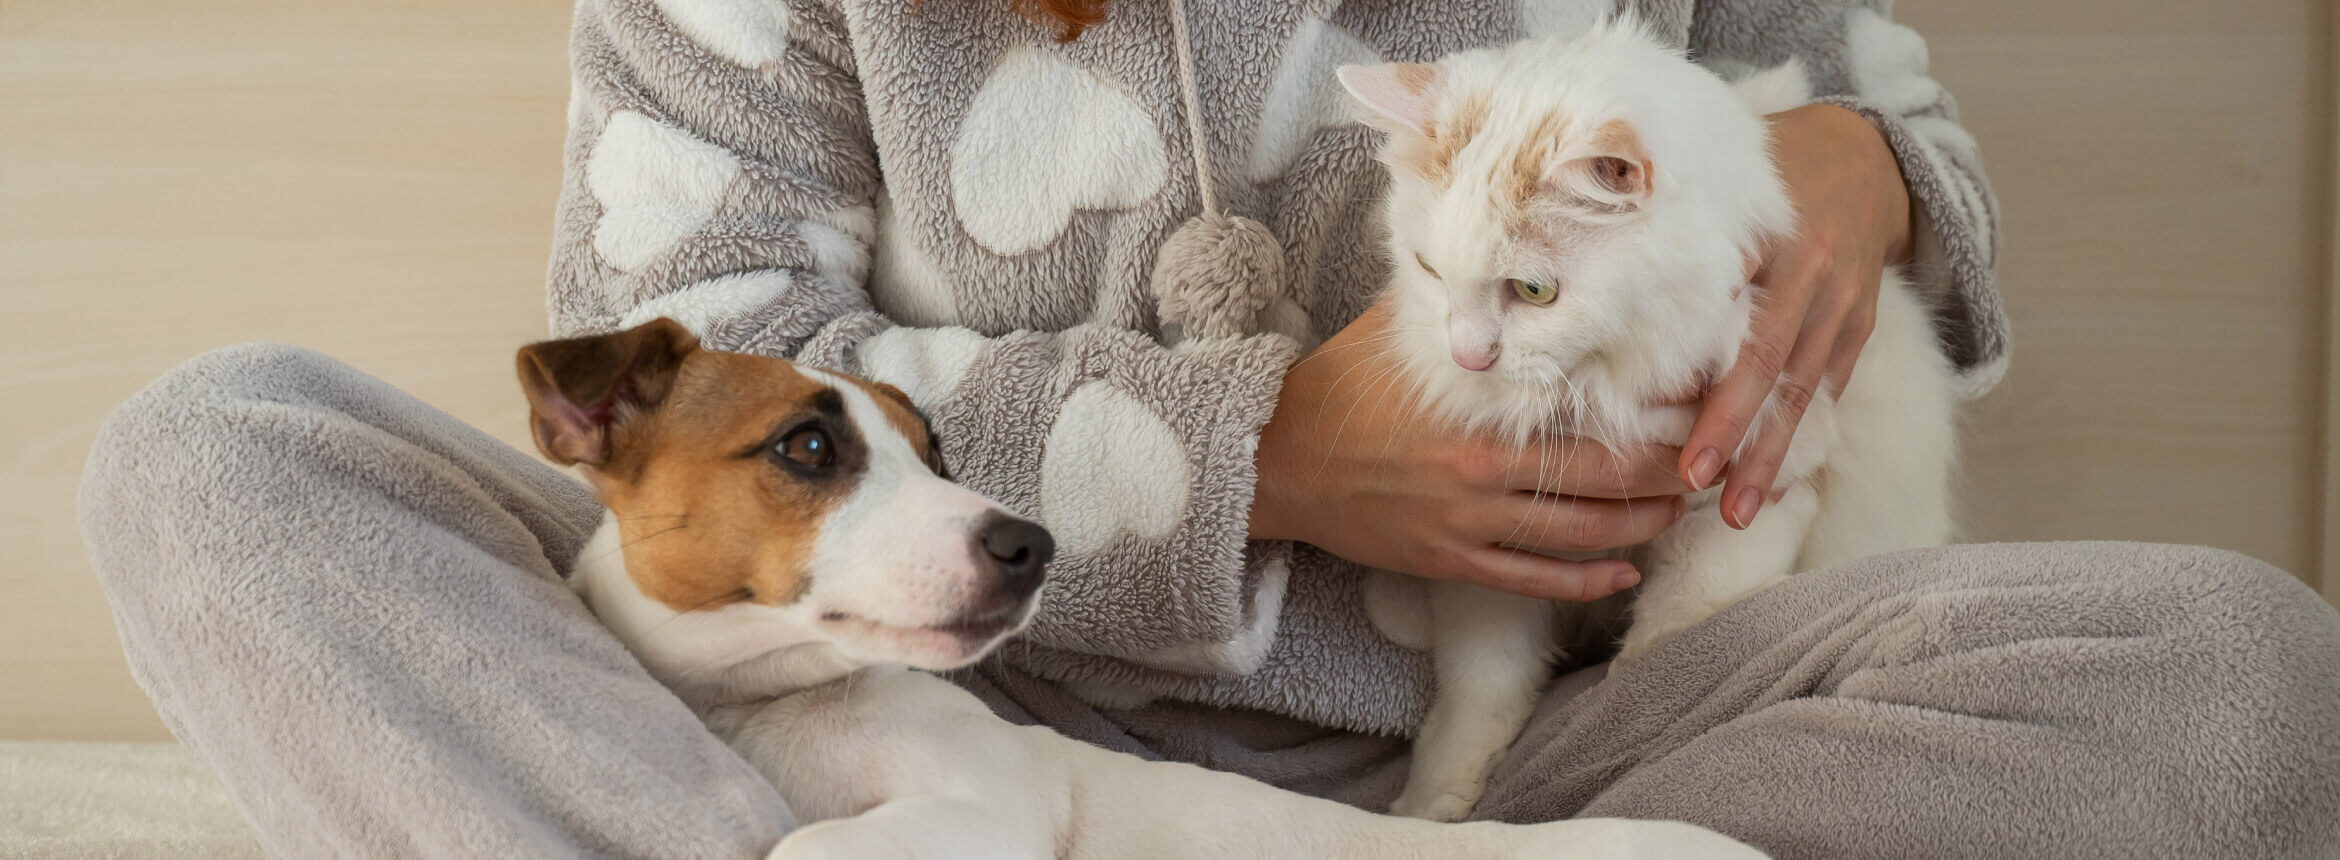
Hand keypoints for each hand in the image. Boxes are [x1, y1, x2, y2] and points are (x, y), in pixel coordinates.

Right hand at [1249, 301, 1688, 600]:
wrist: (1278, 458)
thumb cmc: (1341, 386)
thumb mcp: (1402, 326)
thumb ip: (1466, 302)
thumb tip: (1514, 249)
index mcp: (1484, 415)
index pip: (1597, 415)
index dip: (1658, 413)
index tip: (1700, 398)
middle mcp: (1485, 475)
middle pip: (1606, 481)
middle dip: (1669, 474)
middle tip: (1710, 461)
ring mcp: (1469, 526)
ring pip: (1581, 536)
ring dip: (1640, 525)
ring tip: (1679, 510)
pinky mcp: (1449, 561)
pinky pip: (1533, 581)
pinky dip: (1586, 581)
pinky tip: (1624, 573)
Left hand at [1679, 103, 1914, 528]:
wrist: (1868, 159)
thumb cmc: (1769, 170)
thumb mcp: (1725, 177)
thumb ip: (1672, 221)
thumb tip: (1589, 272)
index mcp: (1765, 227)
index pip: (1722, 302)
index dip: (1693, 358)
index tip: (1654, 408)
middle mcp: (1810, 268)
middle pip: (1767, 358)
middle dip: (1730, 424)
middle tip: (1693, 480)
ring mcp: (1842, 302)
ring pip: (1803, 389)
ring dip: (1769, 454)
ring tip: (1738, 510)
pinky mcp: (1860, 326)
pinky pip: (1828, 389)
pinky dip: (1801, 436)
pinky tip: (1772, 484)